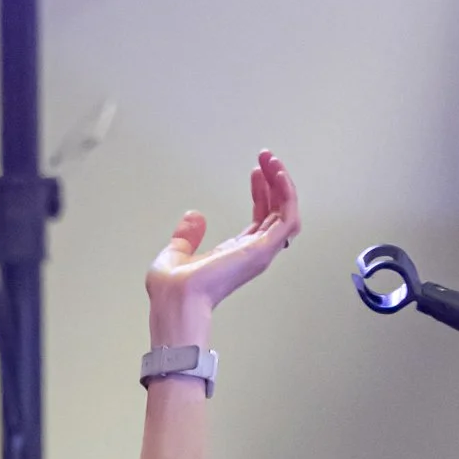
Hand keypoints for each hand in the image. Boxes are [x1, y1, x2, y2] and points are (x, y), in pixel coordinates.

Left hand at [146, 151, 300, 348]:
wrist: (174, 299)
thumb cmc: (172, 290)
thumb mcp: (176, 252)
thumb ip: (187, 235)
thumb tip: (194, 216)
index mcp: (235, 255)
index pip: (259, 218)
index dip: (261, 193)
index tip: (256, 171)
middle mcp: (251, 253)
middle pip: (276, 212)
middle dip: (274, 182)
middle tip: (267, 158)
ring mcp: (259, 252)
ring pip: (286, 212)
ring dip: (283, 184)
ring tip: (273, 161)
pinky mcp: (262, 248)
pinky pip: (286, 217)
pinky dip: (286, 194)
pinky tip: (277, 174)